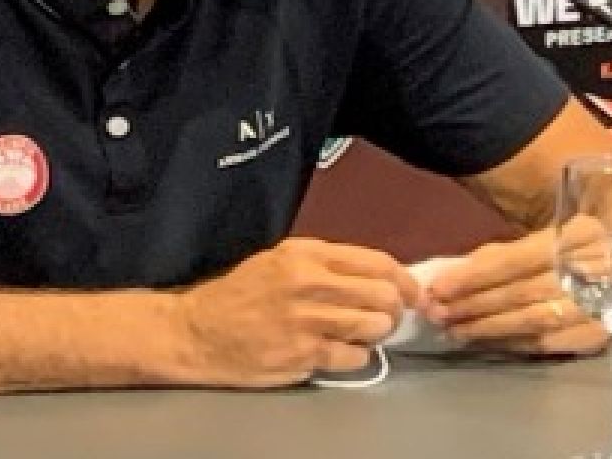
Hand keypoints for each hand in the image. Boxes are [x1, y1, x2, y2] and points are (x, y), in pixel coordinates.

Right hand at [173, 237, 419, 387]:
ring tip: (360, 333)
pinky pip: (354, 357)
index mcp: (307, 254)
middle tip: (387, 317)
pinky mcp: (303, 355)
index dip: (405, 280)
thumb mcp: (281, 260)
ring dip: (375, 334)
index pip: (378, 263)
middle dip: (394, 309)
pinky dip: (355, 357)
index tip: (414, 292)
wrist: (198, 331)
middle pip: (383, 296)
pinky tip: (339, 351)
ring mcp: (307, 321)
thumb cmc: (241, 294)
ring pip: (374, 327)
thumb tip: (379, 276)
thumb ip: (328, 264)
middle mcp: (310, 283)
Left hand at [422, 216, 611, 355]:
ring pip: (532, 321)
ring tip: (453, 330)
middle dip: (474, 305)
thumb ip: (501, 253)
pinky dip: (510, 344)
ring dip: (487, 328)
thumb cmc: (572, 245)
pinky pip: (546, 344)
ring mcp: (602, 306)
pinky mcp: (599, 334)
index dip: (474, 275)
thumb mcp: (543, 234)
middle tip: (438, 314)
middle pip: (522, 293)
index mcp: (580, 233)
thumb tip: (451, 277)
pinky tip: (484, 342)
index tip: (438, 288)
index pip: (517, 259)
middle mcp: (596, 269)